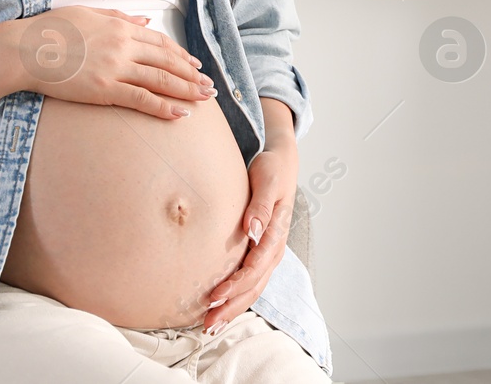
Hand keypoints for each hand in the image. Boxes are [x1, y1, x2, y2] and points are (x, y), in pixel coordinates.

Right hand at [7, 5, 216, 120]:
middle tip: (209, 86)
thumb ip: (119, 16)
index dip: (181, 54)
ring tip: (204, 99)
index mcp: (120, 26)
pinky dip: (164, 107)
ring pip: (160, 79)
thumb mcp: (88, 13)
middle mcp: (123, 45)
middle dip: (191, 74)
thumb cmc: (51, 30)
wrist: (26, 49)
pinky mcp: (105, 89)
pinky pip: (141, 99)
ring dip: (186, 90)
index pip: (160, 41)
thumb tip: (145, 19)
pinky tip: (180, 114)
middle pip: (167, 60)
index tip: (195, 64)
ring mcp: (115, 67)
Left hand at [202, 140, 298, 334]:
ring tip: (211, 324)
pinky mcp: (260, 253)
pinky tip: (220, 307)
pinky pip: (250, 282)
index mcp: (275, 235)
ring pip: (252, 289)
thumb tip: (251, 230)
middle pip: (254, 287)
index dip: (235, 285)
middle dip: (231, 307)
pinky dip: (236, 298)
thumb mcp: (267, 183)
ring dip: (233, 308)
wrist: (282, 165)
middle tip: (208, 324)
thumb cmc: (273, 172)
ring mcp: (268, 254)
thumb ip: (259, 208)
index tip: (214, 296)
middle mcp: (274, 250)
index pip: (254, 268)